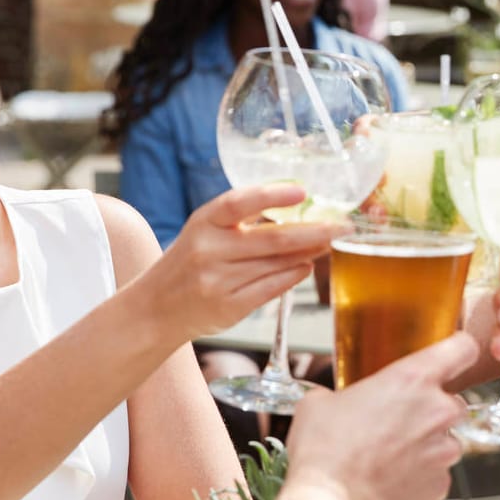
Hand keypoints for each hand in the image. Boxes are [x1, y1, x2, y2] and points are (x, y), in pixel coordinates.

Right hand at [152, 184, 343, 340]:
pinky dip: (293, 276)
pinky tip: (307, 267)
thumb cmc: (191, 261)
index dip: (271, 194)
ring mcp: (217, 281)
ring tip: (329, 243)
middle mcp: (208, 250)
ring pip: (276, 264)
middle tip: (343, 226)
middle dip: (314, 232)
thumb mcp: (206, 231)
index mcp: (203, 222)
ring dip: (309, 253)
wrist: (156, 307)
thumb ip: (242, 219)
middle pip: (271, 239)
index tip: (303, 191)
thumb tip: (298, 207)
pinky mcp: (227, 307)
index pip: (237, 202)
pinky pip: (270, 289)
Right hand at [285, 332, 476, 499]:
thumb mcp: (320, 403)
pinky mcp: (441, 485)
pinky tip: (390, 480)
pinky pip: (436, 474)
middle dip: (432, 411)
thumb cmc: (325, 449)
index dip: (458, 350)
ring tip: (389, 457)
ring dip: (425, 446)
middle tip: (399, 421)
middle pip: (454, 402)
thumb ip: (343, 394)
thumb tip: (335, 402)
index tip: (453, 354)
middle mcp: (438, 412)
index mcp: (413, 379)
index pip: (462, 348)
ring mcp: (444, 451)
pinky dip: (420, 476)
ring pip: (445, 442)